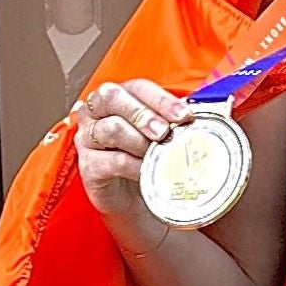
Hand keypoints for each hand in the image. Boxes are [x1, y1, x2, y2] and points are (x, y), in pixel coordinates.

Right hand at [74, 79, 189, 216]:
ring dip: (140, 141)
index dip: (161, 100)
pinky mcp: (88, 165)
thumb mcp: (163, 135)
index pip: (137, 87)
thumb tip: (198, 115)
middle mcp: (97, 112)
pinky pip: (112, 160)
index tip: (183, 115)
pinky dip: (134, 166)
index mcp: (119, 97)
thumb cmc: (148, 158)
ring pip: (111, 128)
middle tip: (164, 132)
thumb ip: (174, 121)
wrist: (135, 198)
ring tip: (158, 155)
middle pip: (112, 97)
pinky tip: (147, 171)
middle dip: (142, 113)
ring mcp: (88, 138)